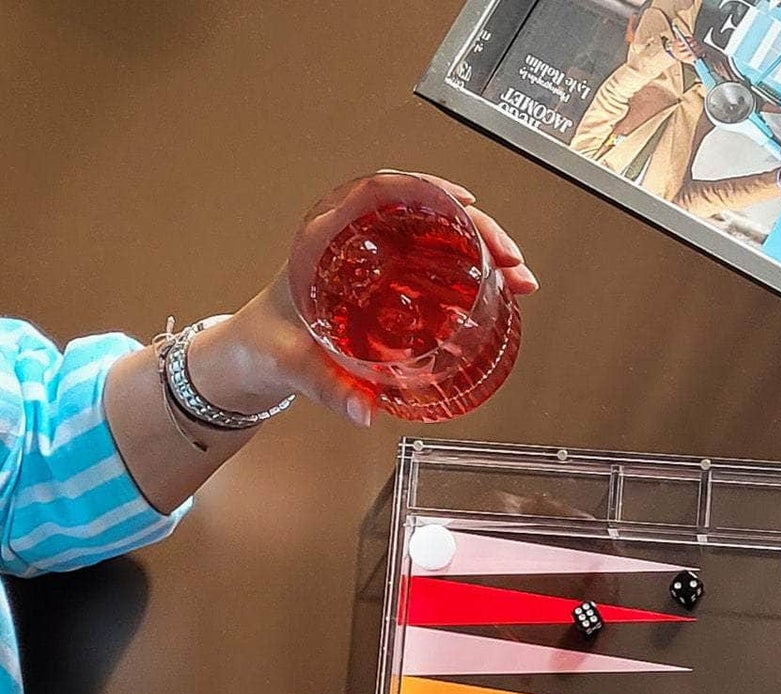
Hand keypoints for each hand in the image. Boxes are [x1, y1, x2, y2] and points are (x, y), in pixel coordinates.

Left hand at [185, 175, 536, 426]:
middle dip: (477, 232)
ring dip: (484, 256)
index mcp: (326, 240)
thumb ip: (325, 385)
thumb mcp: (288, 361)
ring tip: (517, 280)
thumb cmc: (264, 342)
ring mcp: (381, 265)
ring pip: (439, 243)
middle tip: (511, 262)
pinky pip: (437, 273)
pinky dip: (471, 280)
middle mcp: (360, 243)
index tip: (464, 203)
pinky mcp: (394, 290)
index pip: (381, 194)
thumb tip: (363, 410)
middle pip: (426, 217)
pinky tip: (497, 294)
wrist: (256, 356)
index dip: (428, 191)